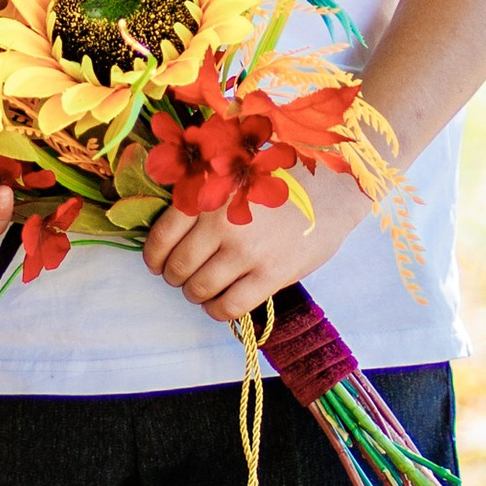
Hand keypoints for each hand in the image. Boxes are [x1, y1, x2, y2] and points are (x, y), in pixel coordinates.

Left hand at [141, 170, 371, 329]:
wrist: (331, 188)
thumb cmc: (279, 179)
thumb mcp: (232, 175)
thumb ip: (201, 196)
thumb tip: (169, 227)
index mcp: (207, 195)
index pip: (162, 236)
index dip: (154, 257)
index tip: (158, 264)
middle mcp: (221, 224)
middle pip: (178, 267)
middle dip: (175, 277)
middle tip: (183, 277)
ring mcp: (245, 252)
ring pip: (199, 289)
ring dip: (195, 294)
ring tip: (204, 290)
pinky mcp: (270, 275)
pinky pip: (229, 306)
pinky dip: (217, 311)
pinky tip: (220, 305)